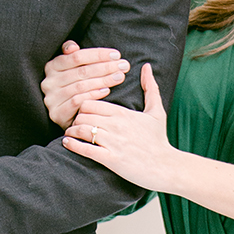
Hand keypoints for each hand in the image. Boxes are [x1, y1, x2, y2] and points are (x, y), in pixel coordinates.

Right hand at [40, 39, 128, 129]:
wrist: (69, 117)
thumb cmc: (75, 88)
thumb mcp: (73, 69)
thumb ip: (72, 56)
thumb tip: (72, 47)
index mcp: (52, 67)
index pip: (77, 57)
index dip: (98, 55)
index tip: (117, 55)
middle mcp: (48, 82)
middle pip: (81, 71)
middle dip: (105, 67)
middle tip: (123, 66)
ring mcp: (51, 98)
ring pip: (81, 86)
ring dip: (103, 81)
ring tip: (119, 77)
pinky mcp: (57, 113)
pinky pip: (77, 101)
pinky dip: (93, 95)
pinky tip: (106, 91)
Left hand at [63, 63, 178, 191]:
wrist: (165, 166)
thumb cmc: (159, 140)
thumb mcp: (156, 111)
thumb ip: (151, 88)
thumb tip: (147, 67)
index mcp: (122, 112)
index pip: (91, 102)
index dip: (82, 106)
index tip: (82, 113)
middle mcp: (116, 125)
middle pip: (82, 115)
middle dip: (75, 119)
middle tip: (74, 124)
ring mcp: (112, 142)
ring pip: (82, 130)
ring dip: (72, 132)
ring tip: (70, 134)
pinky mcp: (111, 159)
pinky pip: (85, 149)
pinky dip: (73, 145)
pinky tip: (67, 143)